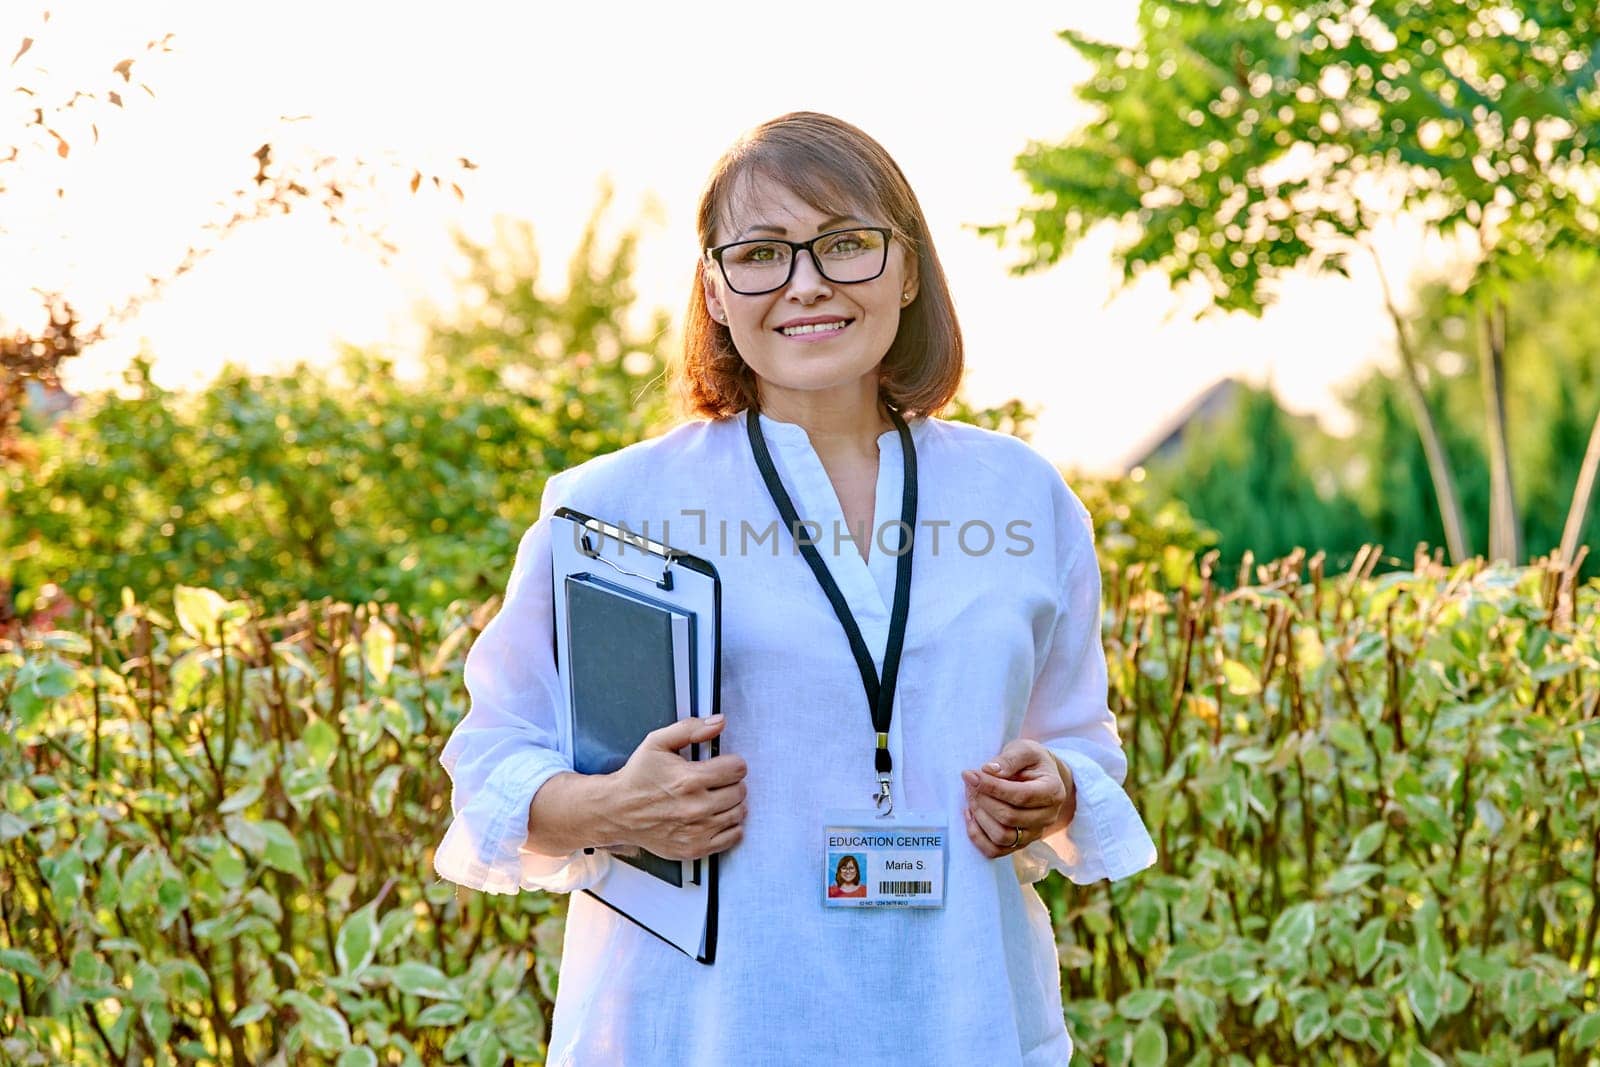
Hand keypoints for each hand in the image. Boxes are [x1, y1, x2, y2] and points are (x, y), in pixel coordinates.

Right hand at [604, 715, 747, 860]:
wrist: (616, 811)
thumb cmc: (637, 777)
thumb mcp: (657, 743)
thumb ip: (690, 729)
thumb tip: (718, 722)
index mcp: (689, 779)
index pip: (737, 768)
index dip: (731, 763)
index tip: (721, 765)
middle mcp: (696, 807)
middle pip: (740, 791)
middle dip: (731, 782)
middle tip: (716, 781)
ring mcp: (697, 831)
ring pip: (739, 813)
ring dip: (731, 803)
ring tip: (714, 797)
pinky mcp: (695, 848)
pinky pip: (734, 836)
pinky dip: (730, 826)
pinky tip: (715, 816)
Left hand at [961, 739, 1074, 859]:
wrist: (1039, 777)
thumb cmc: (1030, 761)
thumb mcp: (1024, 749)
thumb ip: (1009, 758)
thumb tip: (988, 770)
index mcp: (1053, 791)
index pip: (1020, 796)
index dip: (992, 787)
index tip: (970, 775)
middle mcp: (1048, 817)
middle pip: (1009, 817)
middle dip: (983, 800)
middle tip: (970, 783)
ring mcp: (1034, 833)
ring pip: (1002, 837)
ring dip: (980, 817)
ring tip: (971, 797)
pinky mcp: (1019, 843)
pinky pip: (995, 851)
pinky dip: (977, 836)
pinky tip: (970, 815)